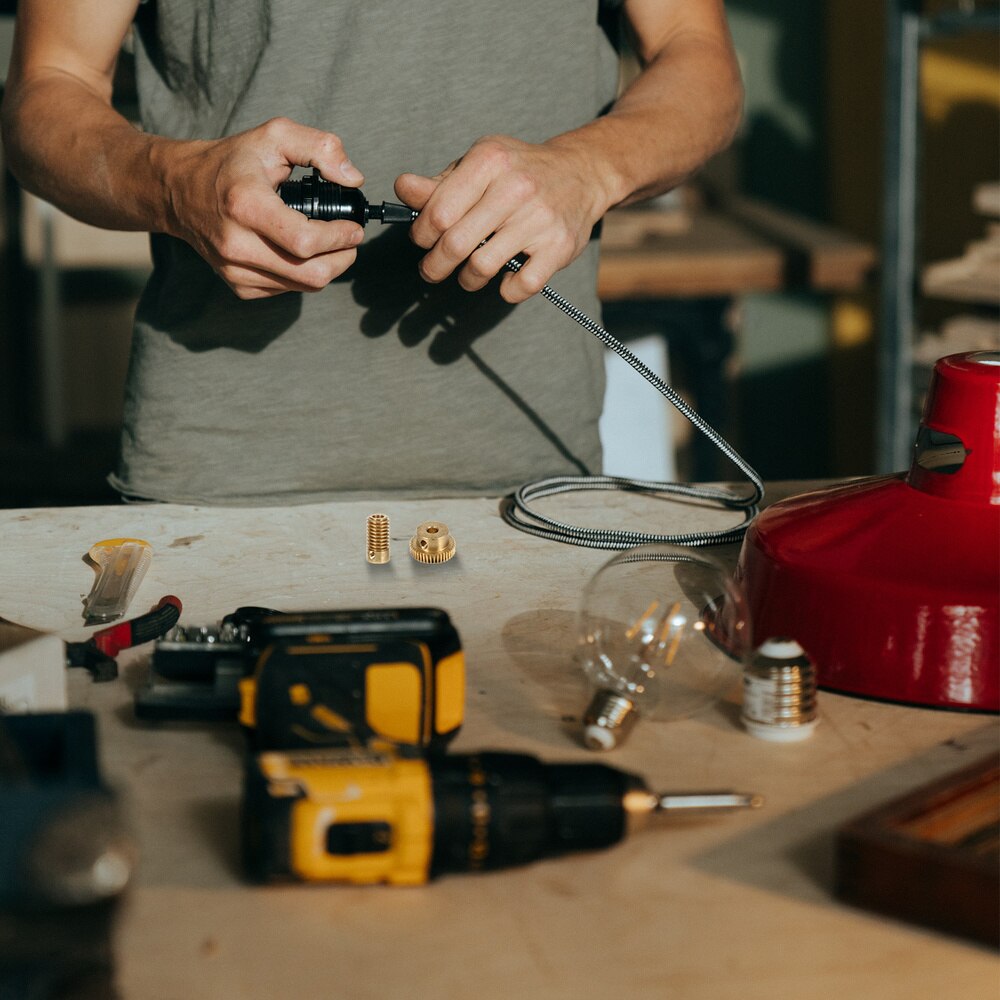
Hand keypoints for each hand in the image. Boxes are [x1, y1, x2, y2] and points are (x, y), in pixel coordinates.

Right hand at [160, 117, 364, 298]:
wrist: (180, 190)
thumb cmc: (232, 162)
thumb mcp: (275, 136)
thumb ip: (321, 148)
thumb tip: (354, 178)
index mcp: (246, 205)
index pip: (306, 242)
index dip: (340, 239)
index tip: (354, 228)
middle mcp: (237, 244)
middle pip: (311, 274)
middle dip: (342, 259)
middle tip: (350, 241)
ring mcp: (235, 269)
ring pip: (303, 286)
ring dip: (327, 268)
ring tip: (331, 244)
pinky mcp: (237, 285)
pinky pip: (287, 290)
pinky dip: (303, 274)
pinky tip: (300, 252)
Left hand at [394, 134, 608, 303]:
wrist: (581, 173)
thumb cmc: (519, 171)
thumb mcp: (479, 164)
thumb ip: (440, 184)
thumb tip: (403, 189)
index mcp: (489, 161)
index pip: (438, 212)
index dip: (421, 235)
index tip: (423, 241)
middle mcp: (515, 187)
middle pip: (455, 243)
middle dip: (435, 265)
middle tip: (432, 269)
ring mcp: (540, 219)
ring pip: (482, 267)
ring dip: (466, 280)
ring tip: (467, 275)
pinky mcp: (558, 247)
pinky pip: (521, 286)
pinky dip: (506, 292)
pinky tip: (503, 280)